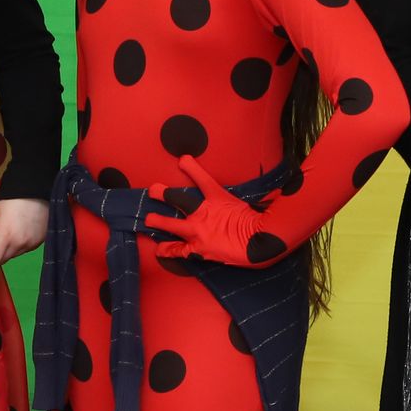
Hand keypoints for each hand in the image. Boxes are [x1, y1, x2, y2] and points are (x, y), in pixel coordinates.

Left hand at [0, 197, 47, 267]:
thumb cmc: (12, 199)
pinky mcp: (38, 243)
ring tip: (6, 232)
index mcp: (5, 236)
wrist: (37, 191)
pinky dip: (16, 246)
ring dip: (5, 250)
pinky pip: (22, 250)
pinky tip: (18, 231)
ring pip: (11, 256)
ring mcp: (30, 245)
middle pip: (1, 261)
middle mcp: (19, 244)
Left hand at [148, 154, 285, 266]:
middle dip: (163, 194)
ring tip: (147, 220)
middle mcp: (203, 213)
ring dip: (158, 221)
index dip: (190, 167)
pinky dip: (168, 251)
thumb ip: (246, 194)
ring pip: (171, 225)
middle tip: (153, 191)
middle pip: (177, 199)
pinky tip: (159, 250)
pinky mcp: (198, 249)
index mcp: (218, 198)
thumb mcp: (251, 202)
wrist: (259, 244)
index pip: (201, 178)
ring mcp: (198, 232)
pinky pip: (179, 250)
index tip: (182, 160)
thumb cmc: (260, 223)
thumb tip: (262, 186)